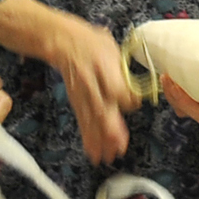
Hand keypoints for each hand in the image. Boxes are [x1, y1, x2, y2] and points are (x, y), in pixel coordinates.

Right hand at [0, 0, 134, 163]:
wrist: (62, 41)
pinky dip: (89, 139)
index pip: (114, 87)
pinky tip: (95, 153)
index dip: (125, 97)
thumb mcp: (111, 47)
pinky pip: (83, 122)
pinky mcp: (76, 102)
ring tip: (109, 157)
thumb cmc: (92, 43)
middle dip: (110, 130)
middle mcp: (91, 82)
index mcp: (102, 65)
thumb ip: (123, 69)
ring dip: (100, 140)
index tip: (134, 103)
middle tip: (120, 147)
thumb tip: (135, 91)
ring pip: (91, 119)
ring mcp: (82, 94)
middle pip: (101, 108)